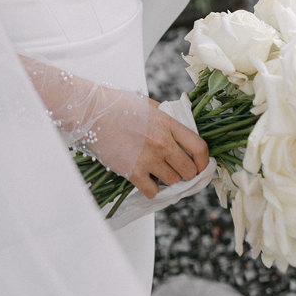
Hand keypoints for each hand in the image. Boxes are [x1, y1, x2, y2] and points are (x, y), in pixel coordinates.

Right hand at [92, 92, 209, 198]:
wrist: (90, 112)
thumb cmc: (117, 105)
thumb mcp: (148, 105)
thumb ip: (166, 118)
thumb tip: (180, 130)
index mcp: (168, 124)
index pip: (199, 147)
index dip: (204, 161)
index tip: (200, 165)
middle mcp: (163, 142)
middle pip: (189, 170)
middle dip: (187, 173)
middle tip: (178, 172)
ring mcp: (149, 158)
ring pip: (172, 182)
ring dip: (168, 181)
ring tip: (158, 173)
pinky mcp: (133, 172)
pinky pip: (152, 191)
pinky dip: (151, 190)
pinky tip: (145, 181)